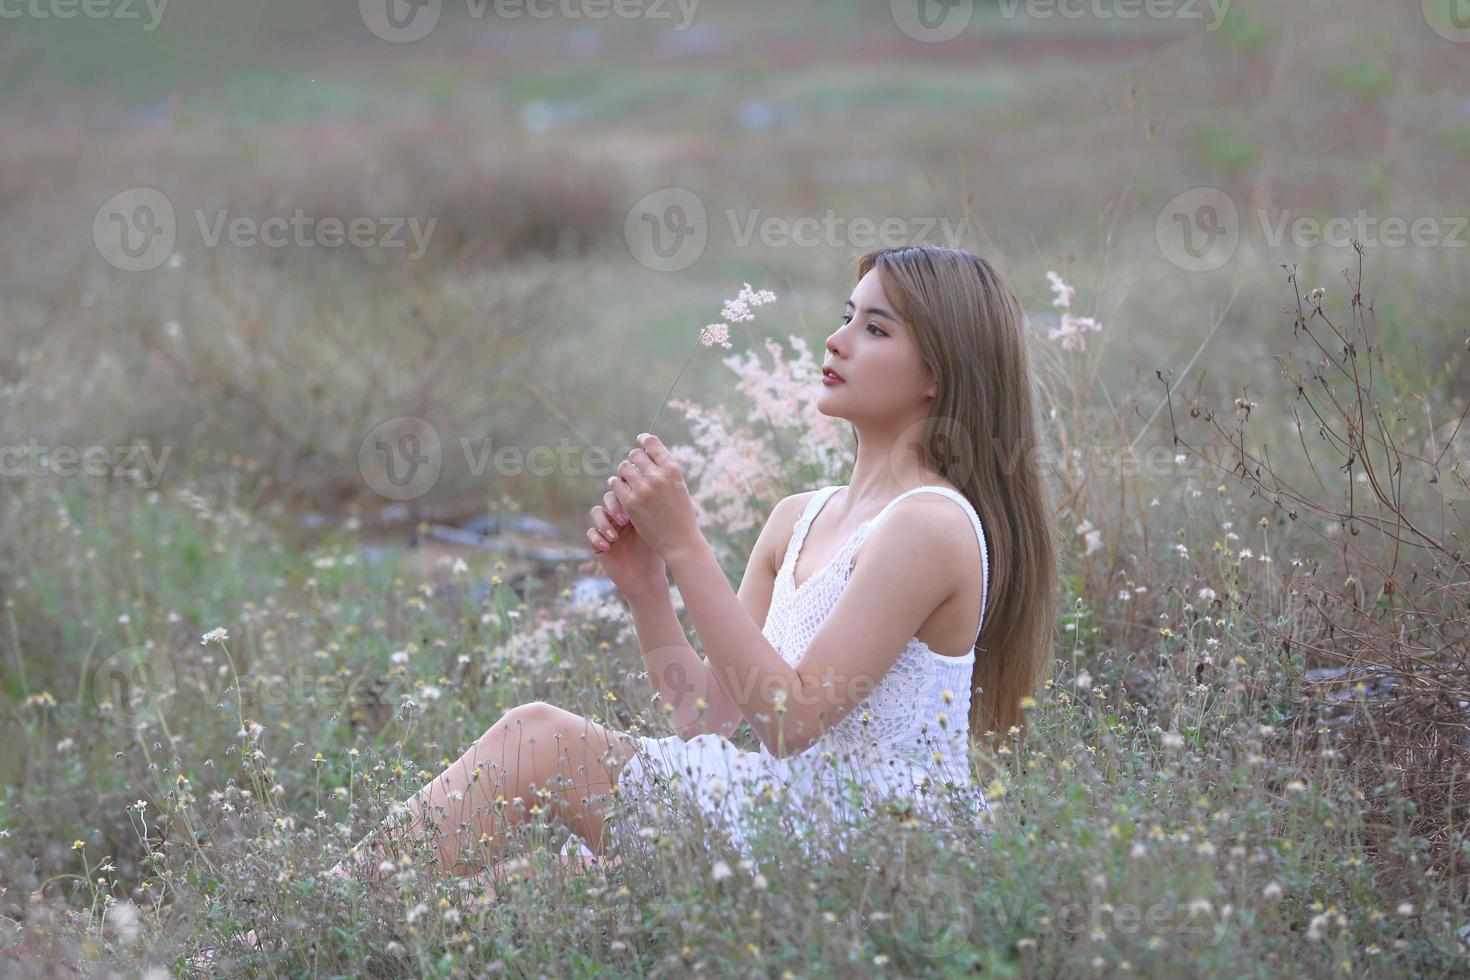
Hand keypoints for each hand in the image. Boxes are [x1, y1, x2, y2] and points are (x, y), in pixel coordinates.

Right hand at [588, 488, 665, 598]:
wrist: (647, 579)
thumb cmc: (655, 554)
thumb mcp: (653, 530)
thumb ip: (647, 510)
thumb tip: (648, 488)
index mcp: (634, 509)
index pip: (625, 491)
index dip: (625, 494)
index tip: (634, 505)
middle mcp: (619, 516)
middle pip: (609, 497)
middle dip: (614, 506)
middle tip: (624, 520)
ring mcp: (608, 528)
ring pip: (597, 511)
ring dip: (604, 521)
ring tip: (615, 537)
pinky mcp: (598, 543)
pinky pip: (591, 533)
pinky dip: (597, 537)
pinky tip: (608, 547)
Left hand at [605, 433, 701, 560]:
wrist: (680, 541)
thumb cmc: (681, 514)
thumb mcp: (679, 486)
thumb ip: (665, 470)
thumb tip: (647, 450)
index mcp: (672, 469)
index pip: (651, 443)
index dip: (644, 440)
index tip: (640, 442)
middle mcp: (658, 476)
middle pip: (635, 454)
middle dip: (634, 460)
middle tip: (636, 469)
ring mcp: (643, 489)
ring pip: (623, 467)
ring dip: (625, 472)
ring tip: (628, 479)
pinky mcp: (631, 503)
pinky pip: (615, 484)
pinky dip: (617, 485)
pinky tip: (621, 489)